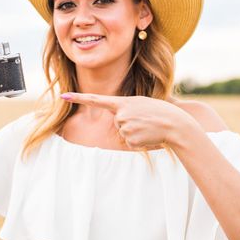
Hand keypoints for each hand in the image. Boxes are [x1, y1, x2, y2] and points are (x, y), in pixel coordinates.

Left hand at [60, 92, 196, 149]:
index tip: (63, 95)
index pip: (96, 100)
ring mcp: (125, 127)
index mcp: (122, 103)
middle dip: (129, 124)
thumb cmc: (160, 112)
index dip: (78, 98)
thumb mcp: (141, 104)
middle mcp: (121, 114)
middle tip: (145, 120)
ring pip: (123, 134)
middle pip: (116, 123)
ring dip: (135, 133)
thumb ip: (126, 108)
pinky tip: (148, 135)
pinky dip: (138, 141)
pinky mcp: (130, 140)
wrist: (175, 123)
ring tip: (148, 127)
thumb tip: (119, 119)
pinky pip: (129, 143)